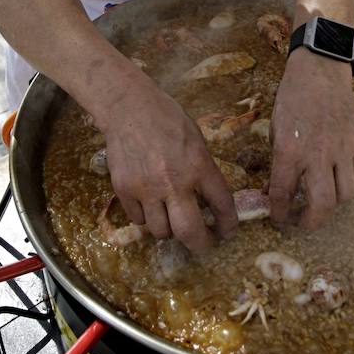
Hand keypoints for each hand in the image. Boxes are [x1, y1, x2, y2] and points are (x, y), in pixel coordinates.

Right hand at [93, 72, 237, 253]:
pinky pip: (139, 220)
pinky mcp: (124, 191)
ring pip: (161, 232)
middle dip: (201, 245)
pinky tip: (150, 205)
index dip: (228, 225)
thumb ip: (203, 171)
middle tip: (205, 245)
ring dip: (170, 230)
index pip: (221, 205)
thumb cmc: (167, 119)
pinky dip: (147, 218)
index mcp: (198, 165)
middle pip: (190, 232)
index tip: (228, 232)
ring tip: (172, 218)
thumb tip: (210, 201)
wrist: (129, 108)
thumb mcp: (197, 140)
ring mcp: (146, 189)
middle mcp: (173, 182)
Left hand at [268, 47, 353, 229]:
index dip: (279, 214)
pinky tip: (339, 179)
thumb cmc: (292, 99)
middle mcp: (319, 153)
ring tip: (321, 198)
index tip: (278, 219)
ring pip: (346, 194)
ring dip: (332, 203)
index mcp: (290, 149)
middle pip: (323, 205)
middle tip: (303, 221)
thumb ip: (277, 164)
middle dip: (311, 222)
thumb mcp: (275, 129)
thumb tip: (274, 193)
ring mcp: (344, 148)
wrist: (319, 72)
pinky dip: (350, 184)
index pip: (283, 194)